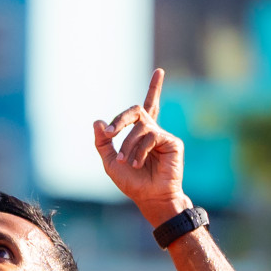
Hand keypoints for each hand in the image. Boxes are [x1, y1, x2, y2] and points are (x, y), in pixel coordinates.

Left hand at [93, 69, 191, 224]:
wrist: (150, 198)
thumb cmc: (132, 183)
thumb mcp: (110, 162)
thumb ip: (103, 142)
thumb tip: (98, 121)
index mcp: (142, 134)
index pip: (148, 106)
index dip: (156, 88)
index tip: (160, 72)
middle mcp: (154, 131)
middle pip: (138, 110)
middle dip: (121, 119)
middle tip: (111, 133)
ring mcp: (164, 136)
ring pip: (140, 127)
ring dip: (128, 146)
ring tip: (125, 163)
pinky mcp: (173, 143)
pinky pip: (151, 137)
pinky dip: (139, 151)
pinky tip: (138, 164)